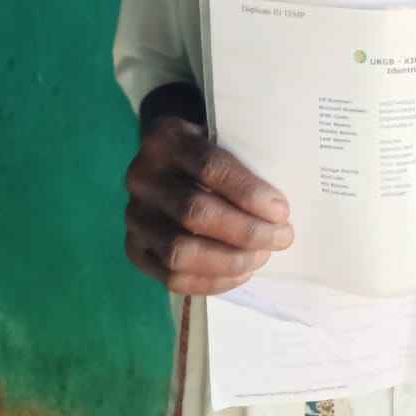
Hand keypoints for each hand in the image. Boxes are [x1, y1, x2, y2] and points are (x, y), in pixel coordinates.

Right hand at [125, 116, 293, 294]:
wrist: (168, 159)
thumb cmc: (208, 146)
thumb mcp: (222, 134)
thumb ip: (244, 159)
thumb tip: (276, 208)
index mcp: (165, 138)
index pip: (209, 168)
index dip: (248, 193)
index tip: (281, 211)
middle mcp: (141, 176)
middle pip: (195, 213)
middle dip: (246, 231)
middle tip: (281, 237)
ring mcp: (134, 215)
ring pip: (180, 251)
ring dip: (230, 260)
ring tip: (262, 256)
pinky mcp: (134, 248)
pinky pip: (172, 278)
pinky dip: (212, 281)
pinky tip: (241, 273)